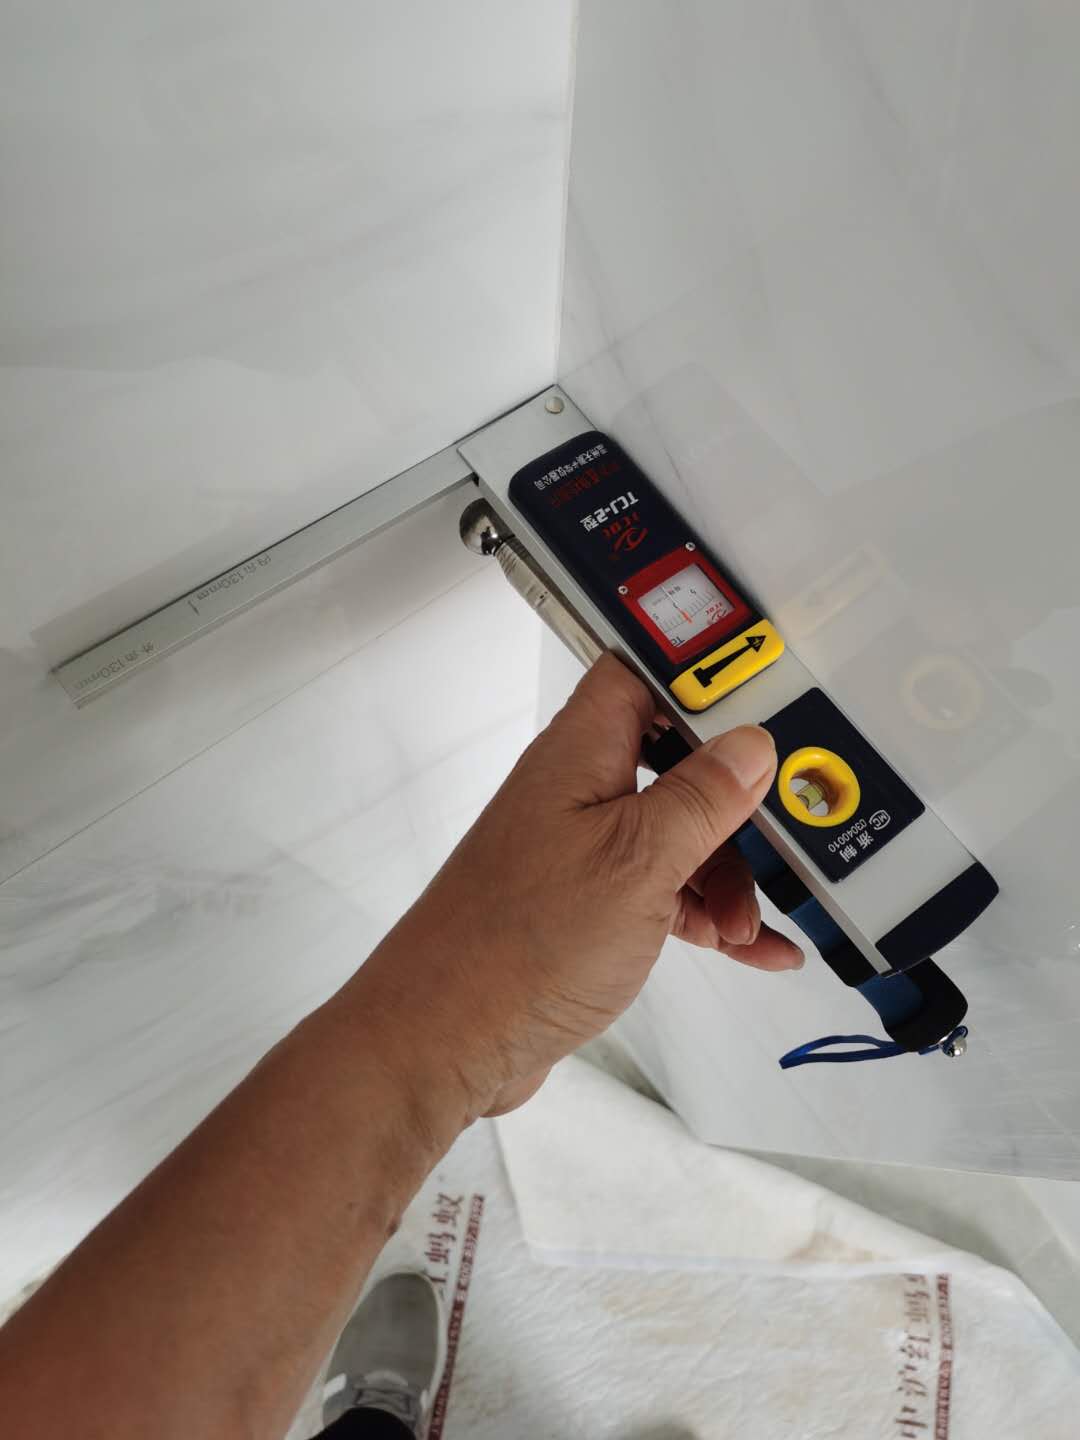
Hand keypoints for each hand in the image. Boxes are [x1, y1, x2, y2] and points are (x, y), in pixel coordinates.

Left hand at [364, 654, 802, 1118]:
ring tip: (748, 927)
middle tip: (777, 836)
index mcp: (582, 752)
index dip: (703, 673)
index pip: (644, 672)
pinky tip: (749, 948)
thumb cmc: (520, 944)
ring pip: (676, 833)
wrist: (448, 1040)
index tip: (768, 697)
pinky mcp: (586, 904)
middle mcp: (578, 790)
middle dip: (734, 802)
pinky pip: (662, 891)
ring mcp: (582, 849)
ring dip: (724, 874)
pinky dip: (705, 912)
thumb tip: (751, 744)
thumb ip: (701, 797)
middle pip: (676, 761)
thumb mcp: (639, 861)